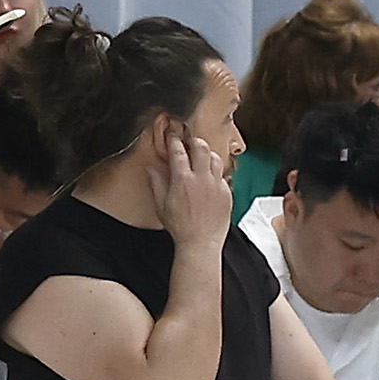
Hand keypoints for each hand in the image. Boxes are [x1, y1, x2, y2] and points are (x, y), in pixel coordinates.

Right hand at [156, 122, 234, 246]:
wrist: (201, 242)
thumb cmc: (180, 227)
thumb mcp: (161, 205)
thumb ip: (156, 183)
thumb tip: (152, 168)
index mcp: (182, 180)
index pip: (178, 151)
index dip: (173, 140)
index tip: (171, 136)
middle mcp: (201, 179)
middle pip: (200, 147)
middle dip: (193, 140)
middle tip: (189, 142)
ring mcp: (216, 185)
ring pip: (215, 157)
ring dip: (207, 154)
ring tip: (201, 159)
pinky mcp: (227, 192)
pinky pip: (222, 175)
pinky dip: (215, 173)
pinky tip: (209, 179)